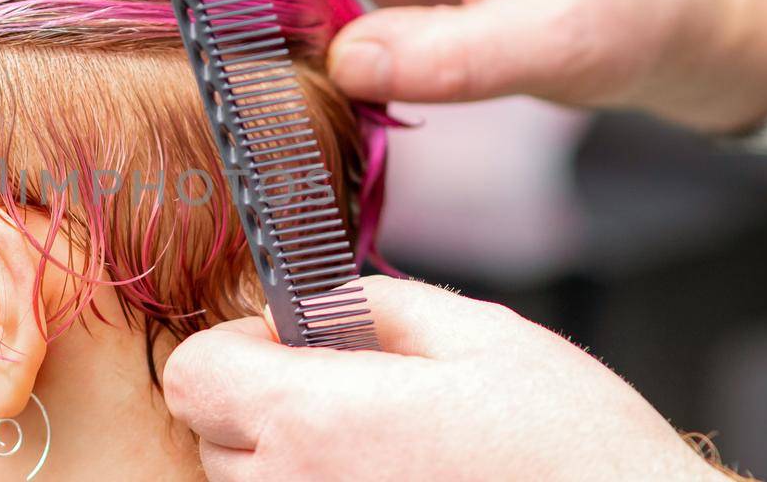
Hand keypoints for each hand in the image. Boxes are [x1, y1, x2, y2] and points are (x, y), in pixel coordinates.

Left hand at [161, 276, 730, 480]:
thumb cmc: (573, 449)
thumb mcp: (480, 335)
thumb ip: (374, 307)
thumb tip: (311, 302)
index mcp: (319, 421)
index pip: (193, 373)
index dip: (234, 346)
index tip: (289, 342)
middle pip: (213, 434)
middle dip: (259, 400)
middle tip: (345, 391)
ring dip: (288, 457)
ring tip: (380, 445)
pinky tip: (392, 480)